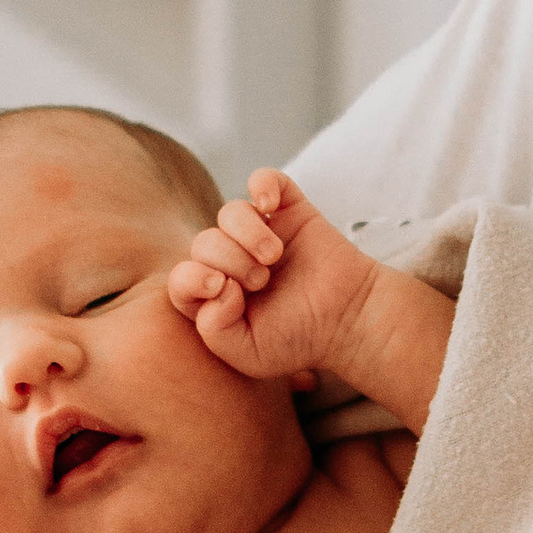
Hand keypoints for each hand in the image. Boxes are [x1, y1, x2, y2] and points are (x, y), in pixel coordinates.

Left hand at [169, 171, 377, 386]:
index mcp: (217, 295)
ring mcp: (261, 232)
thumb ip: (214, 331)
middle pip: (204, 242)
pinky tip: (270, 205)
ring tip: (273, 256)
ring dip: (247, 233)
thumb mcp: (250, 355)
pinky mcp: (289, 210)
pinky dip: (262, 184)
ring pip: (230, 211)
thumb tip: (216, 285)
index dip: (193, 279)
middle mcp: (233, 260)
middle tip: (261, 281)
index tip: (225, 290)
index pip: (183, 277)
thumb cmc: (300, 339)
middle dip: (229, 261)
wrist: (350, 320)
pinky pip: (264, 178)